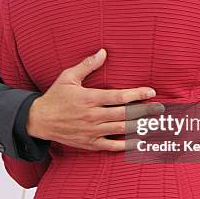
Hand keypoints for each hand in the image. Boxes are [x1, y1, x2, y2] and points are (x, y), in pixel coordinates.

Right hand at [27, 49, 163, 151]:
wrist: (38, 121)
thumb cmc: (55, 97)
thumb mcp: (68, 77)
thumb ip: (87, 65)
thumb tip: (103, 52)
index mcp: (89, 98)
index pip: (118, 97)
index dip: (137, 94)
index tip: (151, 92)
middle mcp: (92, 116)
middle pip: (124, 114)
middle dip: (145, 111)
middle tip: (161, 109)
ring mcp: (91, 131)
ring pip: (121, 130)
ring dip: (139, 128)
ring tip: (155, 125)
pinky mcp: (89, 143)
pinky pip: (111, 146)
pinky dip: (126, 145)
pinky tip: (139, 143)